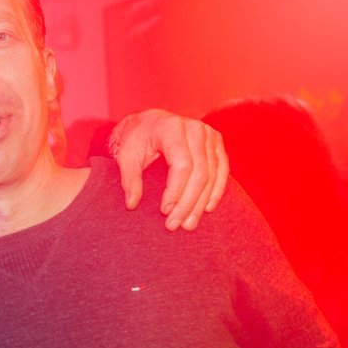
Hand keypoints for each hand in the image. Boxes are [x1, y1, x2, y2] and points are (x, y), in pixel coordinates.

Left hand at [110, 110, 228, 229]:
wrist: (150, 123)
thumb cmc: (136, 140)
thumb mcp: (125, 156)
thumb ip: (129, 179)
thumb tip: (132, 204)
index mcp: (171, 128)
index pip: (182, 165)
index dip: (175, 191)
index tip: (164, 211)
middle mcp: (194, 129)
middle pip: (199, 173)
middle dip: (188, 203)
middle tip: (175, 225)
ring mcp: (209, 134)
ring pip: (211, 174)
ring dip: (201, 203)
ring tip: (188, 223)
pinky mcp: (216, 142)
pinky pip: (222, 169)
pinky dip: (216, 190)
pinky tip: (208, 208)